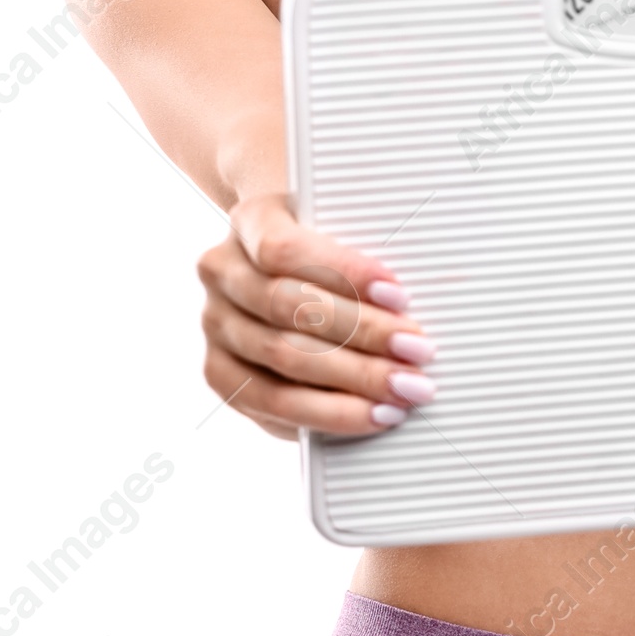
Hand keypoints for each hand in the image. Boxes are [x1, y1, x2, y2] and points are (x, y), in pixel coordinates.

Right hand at [198, 193, 436, 439]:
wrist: (275, 263)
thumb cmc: (323, 245)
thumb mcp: (339, 226)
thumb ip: (364, 247)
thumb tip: (414, 300)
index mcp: (250, 222)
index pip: (286, 249)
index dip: (344, 273)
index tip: (400, 295)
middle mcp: (221, 272)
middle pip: (289, 308)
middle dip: (363, 334)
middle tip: (418, 352)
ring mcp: (216, 325)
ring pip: (282, 360)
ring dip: (353, 379)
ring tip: (405, 389)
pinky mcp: (220, 373)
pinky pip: (271, 403)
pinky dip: (328, 413)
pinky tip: (372, 413)